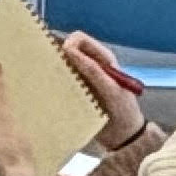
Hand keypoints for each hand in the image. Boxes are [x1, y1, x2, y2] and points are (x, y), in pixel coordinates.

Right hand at [55, 30, 146, 148]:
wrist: (124, 136)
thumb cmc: (122, 110)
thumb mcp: (110, 88)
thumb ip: (92, 69)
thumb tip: (69, 50)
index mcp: (102, 57)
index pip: (79, 39)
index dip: (67, 43)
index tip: (58, 57)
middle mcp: (90, 64)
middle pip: (66, 50)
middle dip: (57, 56)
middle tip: (51, 71)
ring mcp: (82, 78)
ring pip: (61, 66)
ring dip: (54, 71)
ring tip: (50, 82)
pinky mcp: (74, 92)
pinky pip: (60, 82)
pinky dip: (54, 84)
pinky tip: (53, 94)